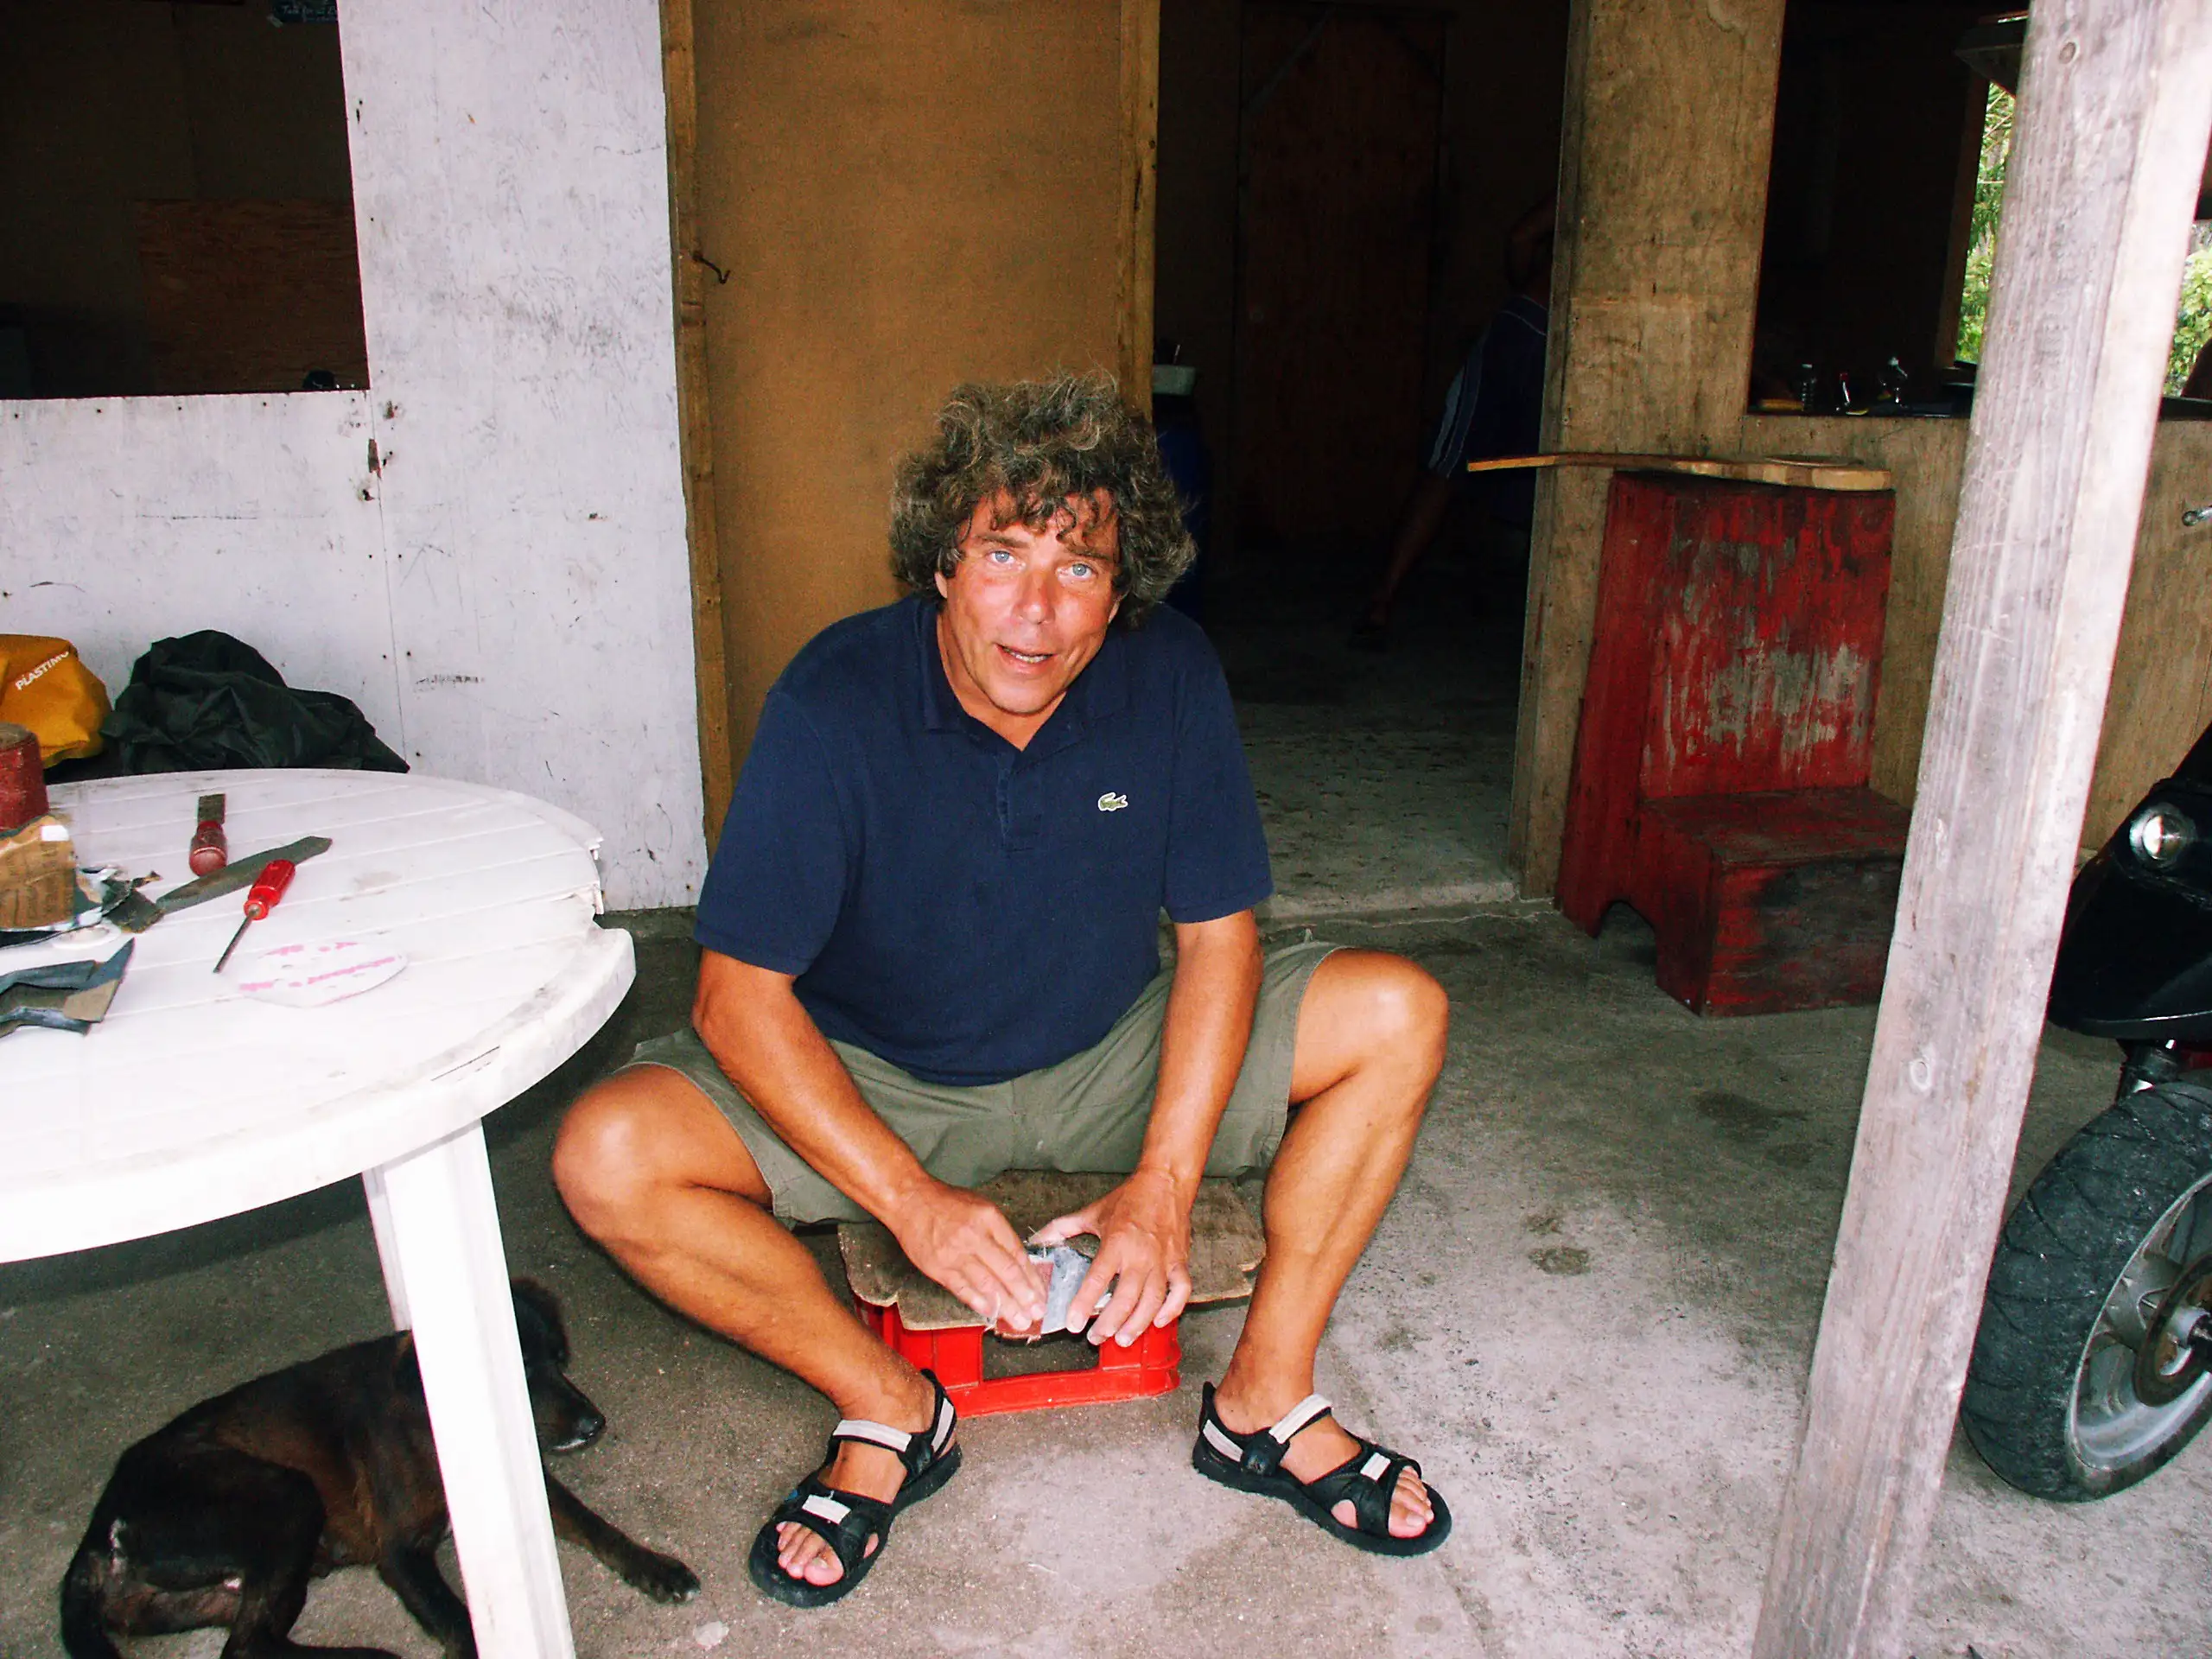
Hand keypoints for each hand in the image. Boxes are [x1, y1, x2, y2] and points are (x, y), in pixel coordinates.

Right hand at [887, 1179, 1047, 1332]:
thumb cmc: (948, 1203)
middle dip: (1024, 1296)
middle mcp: (974, 1236)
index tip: (1041, 1293)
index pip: (1017, 1253)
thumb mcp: (981, 1208)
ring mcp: (955, 1253)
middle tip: (1036, 1313)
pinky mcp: (938, 1267)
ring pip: (987, 1284)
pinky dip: (979, 1302)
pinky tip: (992, 1313)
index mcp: (989, 1219)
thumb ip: (999, 1234)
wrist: (910, 1201)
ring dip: (1006, 1305)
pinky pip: (963, 1289)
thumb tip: (1019, 1263)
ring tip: (1019, 1320)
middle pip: (1006, 1271)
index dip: (1032, 1277)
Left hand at [1032, 1169, 1192, 1347]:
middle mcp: (1140, 1255)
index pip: (1097, 1280)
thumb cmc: (1130, 1198)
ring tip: (1123, 1339)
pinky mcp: (1180, 1261)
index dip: (1084, 1304)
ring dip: (1138, 1324)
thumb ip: (1063, 1227)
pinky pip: (1181, 1291)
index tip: (1073, 1323)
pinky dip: (1172, 1310)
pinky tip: (1159, 1322)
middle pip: (1126, 1298)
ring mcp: (1163, 1260)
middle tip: (1096, 1338)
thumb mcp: (1093, 1212)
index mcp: (1116, 1242)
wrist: (1165, 1183)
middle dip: (1110, 1323)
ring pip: (1153, 1301)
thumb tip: (1039, 1238)